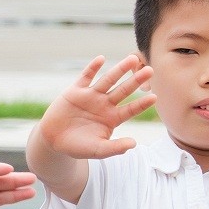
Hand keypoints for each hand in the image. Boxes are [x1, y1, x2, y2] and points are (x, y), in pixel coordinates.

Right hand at [35, 55, 155, 159]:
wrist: (53, 140)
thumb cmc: (78, 146)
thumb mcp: (98, 150)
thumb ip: (115, 147)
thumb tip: (134, 144)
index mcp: (113, 118)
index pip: (131, 109)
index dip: (142, 103)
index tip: (154, 97)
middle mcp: (105, 104)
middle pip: (123, 90)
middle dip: (135, 81)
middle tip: (150, 70)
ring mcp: (91, 96)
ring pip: (108, 80)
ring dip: (119, 70)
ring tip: (132, 59)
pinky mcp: (75, 91)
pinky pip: (85, 77)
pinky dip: (92, 68)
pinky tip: (101, 59)